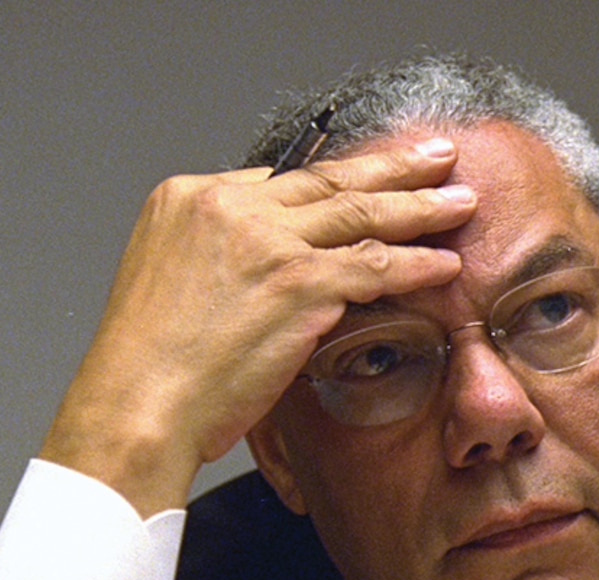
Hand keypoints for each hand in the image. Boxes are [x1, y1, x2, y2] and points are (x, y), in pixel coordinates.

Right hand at [38, 136, 477, 515]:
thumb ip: (219, 258)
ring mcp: (265, 240)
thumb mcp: (169, 284)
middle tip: (438, 155)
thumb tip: (262, 264)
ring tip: (460, 201)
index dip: (334, 186)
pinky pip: (373, 265)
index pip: (278, 182)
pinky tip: (446, 265)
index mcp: (188, 197)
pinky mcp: (296, 281)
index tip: (370, 182)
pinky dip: (415, 264)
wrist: (137, 406)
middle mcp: (226, 204)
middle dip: (392, 167)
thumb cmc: (151, 369)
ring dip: (419, 206)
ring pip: (360, 213)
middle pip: (328, 180)